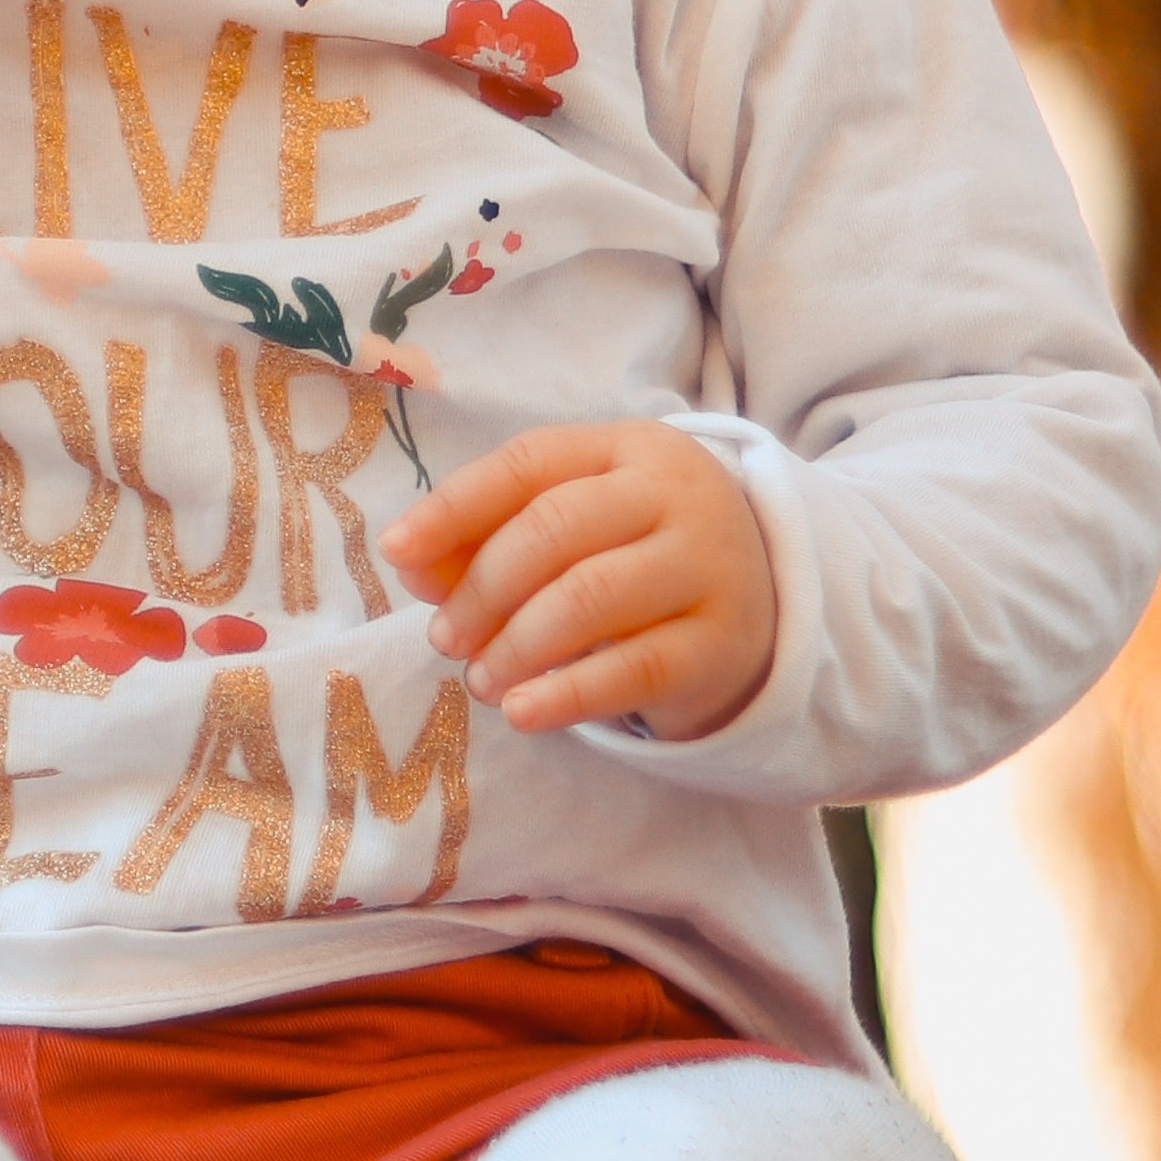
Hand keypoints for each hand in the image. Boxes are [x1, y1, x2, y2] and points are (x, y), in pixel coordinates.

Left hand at [380, 423, 776, 738]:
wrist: (763, 612)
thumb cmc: (639, 560)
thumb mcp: (572, 533)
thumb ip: (488, 539)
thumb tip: (411, 562)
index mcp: (628, 449)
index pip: (528, 463)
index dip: (454, 507)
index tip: (396, 551)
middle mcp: (676, 495)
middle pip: (554, 529)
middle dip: (482, 588)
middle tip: (444, 638)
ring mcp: (710, 565)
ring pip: (590, 596)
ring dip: (515, 644)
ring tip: (480, 681)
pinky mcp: (723, 642)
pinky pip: (635, 667)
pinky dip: (567, 693)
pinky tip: (522, 710)